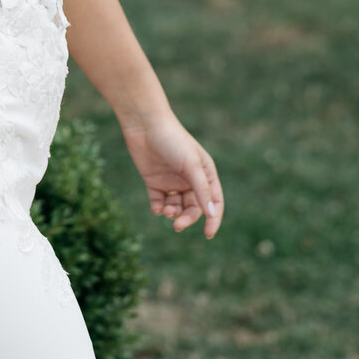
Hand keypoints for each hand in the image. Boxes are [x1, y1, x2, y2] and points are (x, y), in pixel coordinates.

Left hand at [122, 112, 223, 238]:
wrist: (144, 124)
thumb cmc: (173, 141)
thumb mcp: (191, 166)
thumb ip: (201, 190)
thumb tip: (212, 214)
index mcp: (205, 173)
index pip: (214, 201)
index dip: (213, 218)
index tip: (208, 235)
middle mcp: (189, 179)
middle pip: (193, 208)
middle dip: (187, 218)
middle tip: (177, 225)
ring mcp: (171, 181)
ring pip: (176, 207)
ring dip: (172, 213)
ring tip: (165, 210)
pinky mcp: (154, 181)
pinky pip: (159, 202)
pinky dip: (158, 209)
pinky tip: (156, 208)